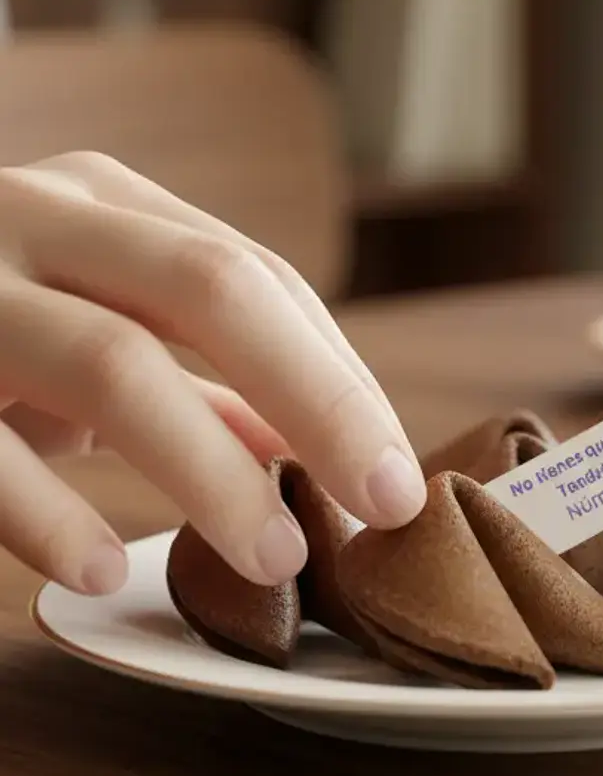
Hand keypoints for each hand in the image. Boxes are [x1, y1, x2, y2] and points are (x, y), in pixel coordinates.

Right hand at [0, 152, 423, 594]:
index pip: (257, 278)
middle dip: (319, 397)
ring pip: (111, 360)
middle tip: (385, 501)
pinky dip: (44, 511)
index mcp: (100, 203)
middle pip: (214, 289)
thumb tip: (310, 442)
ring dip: (207, 466)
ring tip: (273, 557)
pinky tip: (96, 572)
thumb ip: (187, 372)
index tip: (394, 471)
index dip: (338, 375)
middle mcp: (36, 217)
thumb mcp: (75, 320)